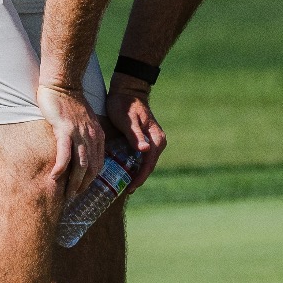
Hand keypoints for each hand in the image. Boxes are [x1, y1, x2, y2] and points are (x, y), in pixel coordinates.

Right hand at [36, 82, 104, 200]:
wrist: (63, 84)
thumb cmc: (70, 104)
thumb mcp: (83, 123)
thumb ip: (84, 137)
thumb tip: (78, 153)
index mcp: (98, 136)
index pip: (98, 164)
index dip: (91, 180)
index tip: (82, 190)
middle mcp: (92, 136)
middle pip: (91, 168)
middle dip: (83, 185)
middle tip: (73, 197)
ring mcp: (79, 133)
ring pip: (80, 164)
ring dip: (74, 182)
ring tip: (66, 194)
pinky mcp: (65, 129)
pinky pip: (65, 153)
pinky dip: (61, 167)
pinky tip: (55, 177)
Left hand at [105, 76, 167, 190]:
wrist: (127, 91)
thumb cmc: (124, 105)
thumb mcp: (127, 120)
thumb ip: (135, 135)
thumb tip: (145, 151)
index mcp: (156, 138)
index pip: (149, 163)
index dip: (140, 177)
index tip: (130, 188)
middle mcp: (158, 141)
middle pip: (150, 165)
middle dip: (139, 178)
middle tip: (126, 190)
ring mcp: (154, 141)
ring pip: (147, 162)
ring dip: (138, 173)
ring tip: (125, 184)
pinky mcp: (148, 140)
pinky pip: (144, 157)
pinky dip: (137, 165)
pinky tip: (127, 171)